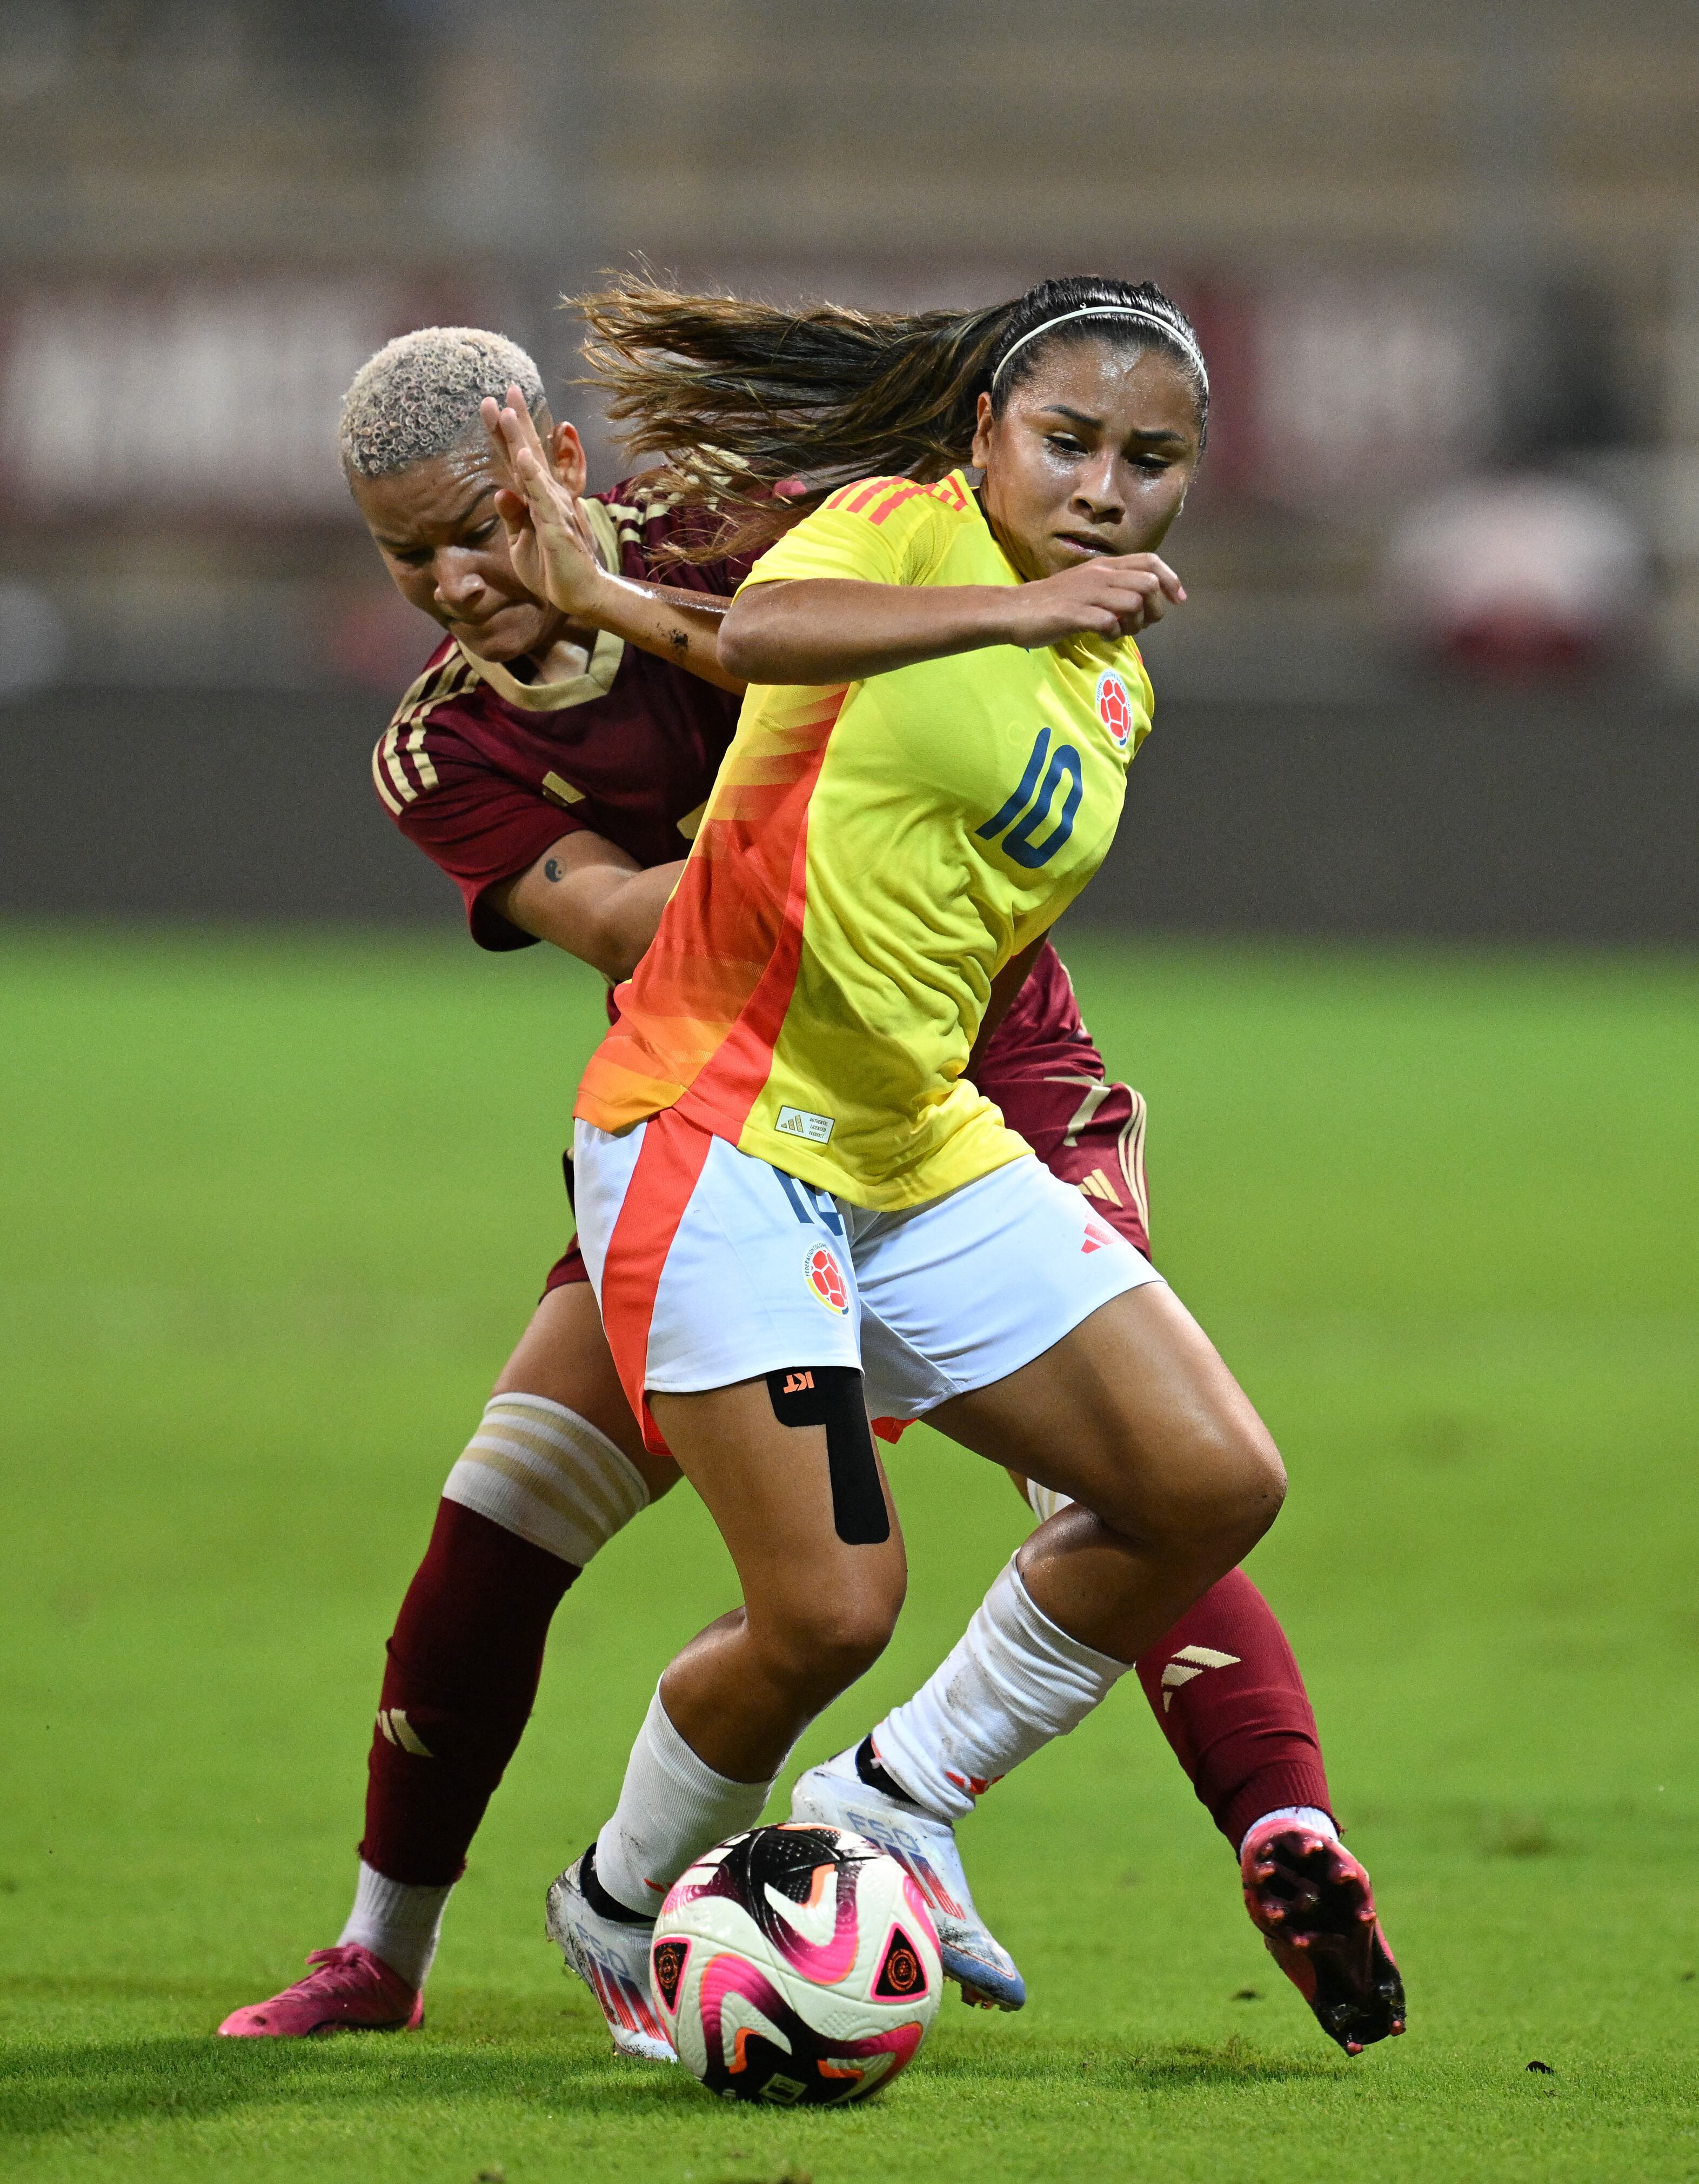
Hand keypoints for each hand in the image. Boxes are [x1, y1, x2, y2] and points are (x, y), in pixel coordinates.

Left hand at [479, 384, 607, 620]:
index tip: (493, 404)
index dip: (506, 433)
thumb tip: (501, 493)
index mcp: (537, 499)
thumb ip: (513, 516)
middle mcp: (548, 496)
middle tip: (508, 388)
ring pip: (535, 468)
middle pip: (529, 452)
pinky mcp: (557, 526)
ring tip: (509, 410)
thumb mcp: (522, 541)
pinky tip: (522, 456)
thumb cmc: (552, 568)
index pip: (518, 460)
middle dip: (518, 420)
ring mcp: (554, 508)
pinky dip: (532, 476)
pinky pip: (542, 498)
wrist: (578, 595)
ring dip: (522, 438)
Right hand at [996, 554, 1184, 648]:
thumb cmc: (1051, 602)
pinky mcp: (1074, 614)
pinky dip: (1113, 634)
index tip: (1177, 600)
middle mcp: (1100, 575)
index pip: (1151, 561)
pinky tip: (1102, 638)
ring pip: (1133, 602)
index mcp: (1105, 566)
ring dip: (1135, 624)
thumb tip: (1142, 604)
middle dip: (1155, 609)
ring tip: (1120, 632)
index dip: (1171, 579)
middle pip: (1149, 583)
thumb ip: (1114, 589)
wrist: (1013, 610)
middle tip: (1142, 625)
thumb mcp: (1087, 586)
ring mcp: (1087, 594)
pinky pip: (1109, 623)